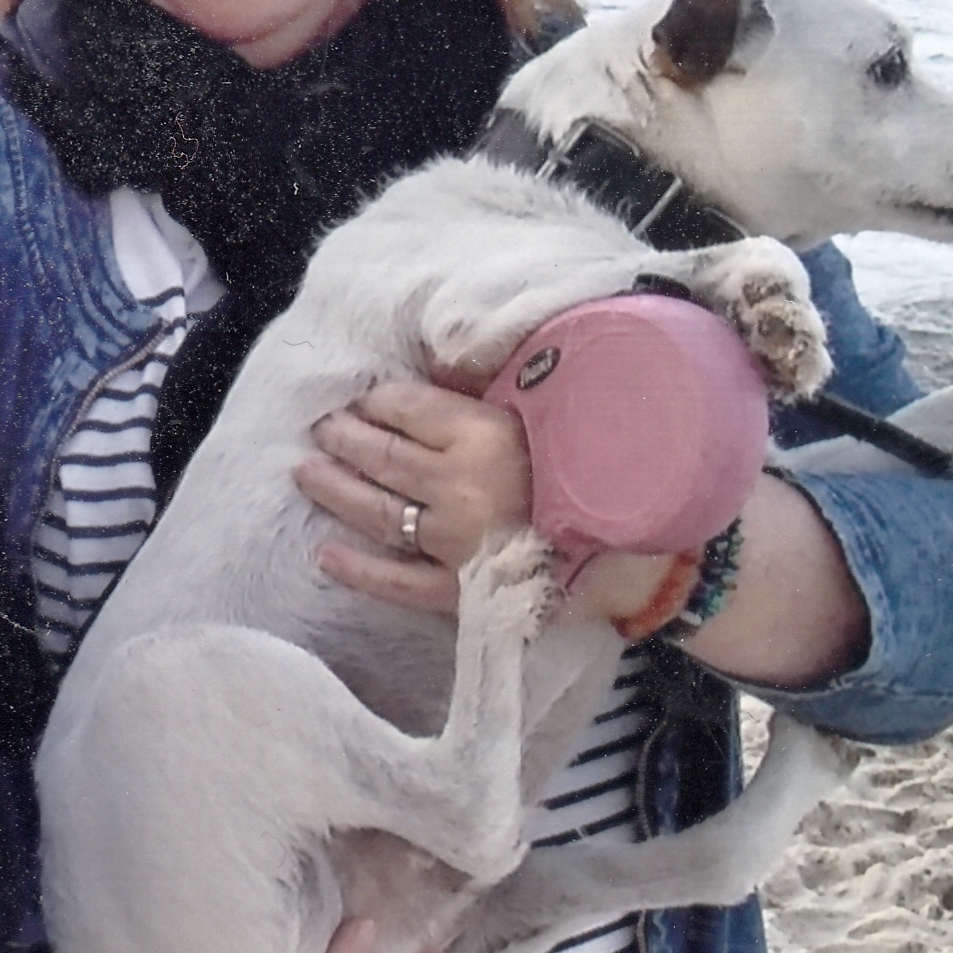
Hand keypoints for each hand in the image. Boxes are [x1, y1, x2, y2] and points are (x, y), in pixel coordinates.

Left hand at [300, 375, 675, 624]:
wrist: (645, 556)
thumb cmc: (601, 471)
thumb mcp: (548, 412)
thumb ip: (489, 389)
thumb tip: (437, 357)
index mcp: (484, 435)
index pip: (408, 408)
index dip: (376, 400)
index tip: (358, 397)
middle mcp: (460, 487)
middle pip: (382, 456)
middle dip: (344, 437)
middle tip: (321, 427)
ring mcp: (456, 543)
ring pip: (377, 511)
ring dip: (336, 489)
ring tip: (306, 471)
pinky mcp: (460, 594)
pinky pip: (395, 582)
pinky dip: (357, 569)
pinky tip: (326, 554)